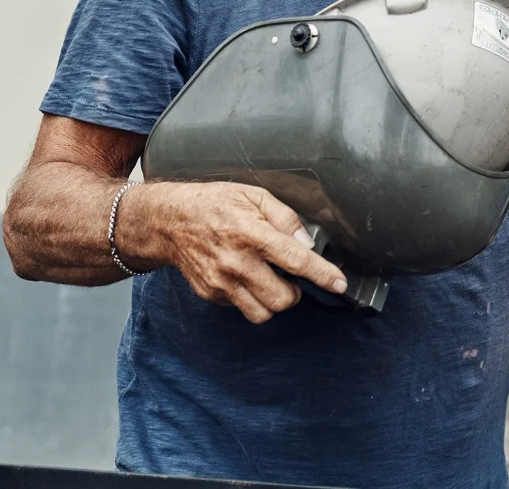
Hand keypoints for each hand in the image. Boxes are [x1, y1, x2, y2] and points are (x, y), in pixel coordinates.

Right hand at [120, 181, 346, 323]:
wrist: (169, 221)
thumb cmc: (214, 204)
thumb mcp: (253, 195)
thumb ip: (284, 217)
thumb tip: (306, 241)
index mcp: (251, 233)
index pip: (295, 260)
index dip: (322, 275)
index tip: (340, 284)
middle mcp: (236, 262)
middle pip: (282, 298)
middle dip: (296, 292)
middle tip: (292, 277)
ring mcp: (221, 283)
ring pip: (263, 313)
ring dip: (275, 302)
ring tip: (272, 282)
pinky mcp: (211, 295)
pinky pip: (242, 309)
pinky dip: (252, 299)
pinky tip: (247, 279)